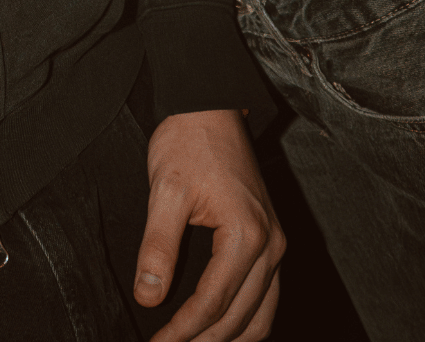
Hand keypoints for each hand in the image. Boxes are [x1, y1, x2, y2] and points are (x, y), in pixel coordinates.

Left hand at [136, 110, 283, 339]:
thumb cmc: (187, 141)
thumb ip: (157, 245)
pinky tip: (220, 328)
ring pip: (261, 316)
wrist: (209, 105)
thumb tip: (148, 296)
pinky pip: (265, 297)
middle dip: (204, 341)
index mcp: (247, 236)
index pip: (212, 303)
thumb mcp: (164, 189)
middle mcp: (271, 246)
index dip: (182, 330)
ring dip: (230, 339)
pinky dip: (245, 321)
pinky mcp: (270, 240)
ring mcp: (275, 245)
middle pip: (241, 318)